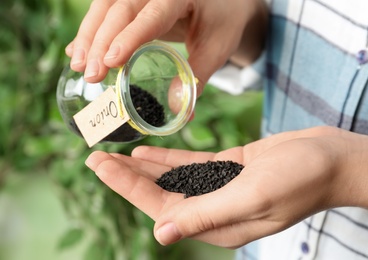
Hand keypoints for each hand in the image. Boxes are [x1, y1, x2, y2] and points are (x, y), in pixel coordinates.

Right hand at [65, 0, 266, 92]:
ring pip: (106, 7)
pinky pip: (106, 11)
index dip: (128, 37)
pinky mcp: (133, 1)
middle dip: (100, 42)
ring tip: (77, 65)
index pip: (151, 16)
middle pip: (120, 9)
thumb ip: (196, 77)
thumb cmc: (222, 23)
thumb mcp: (216, 49)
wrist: (224, 2)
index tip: (109, 62)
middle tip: (89, 74)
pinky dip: (92, 32)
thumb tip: (179, 113)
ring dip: (89, 36)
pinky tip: (78, 51)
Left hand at [85, 126, 367, 246]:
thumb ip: (207, 214)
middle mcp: (215, 209)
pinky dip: (168, 161)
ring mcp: (221, 188)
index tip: (100, 165)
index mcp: (218, 223)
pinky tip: (147, 154)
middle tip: (96, 157)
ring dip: (143, 168)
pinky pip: (190, 167)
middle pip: (160, 194)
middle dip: (127, 177)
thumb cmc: (300, 178)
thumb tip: (162, 233)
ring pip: (172, 180)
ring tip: (114, 155)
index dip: (127, 187)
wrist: (331, 158)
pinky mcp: (229, 170)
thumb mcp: (253, 196)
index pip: (161, 207)